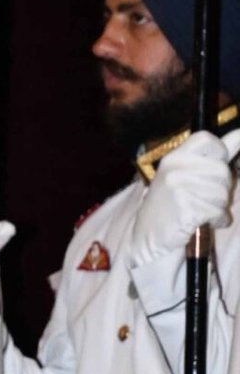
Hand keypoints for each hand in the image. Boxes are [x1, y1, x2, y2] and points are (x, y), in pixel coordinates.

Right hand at [129, 130, 235, 263]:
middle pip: (221, 171)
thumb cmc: (166, 207)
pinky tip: (207, 223)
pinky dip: (217, 220)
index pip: (207, 141)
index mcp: (174, 158)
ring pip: (222, 193)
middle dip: (222, 188)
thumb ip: (209, 157)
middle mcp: (176, 169)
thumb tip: (239, 134)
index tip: (216, 166)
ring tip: (205, 213)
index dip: (219, 152)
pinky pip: (217, 211)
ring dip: (220, 207)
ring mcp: (180, 189)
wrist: (144, 239)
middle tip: (208, 199)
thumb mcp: (179, 176)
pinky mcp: (186, 209)